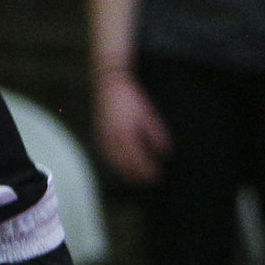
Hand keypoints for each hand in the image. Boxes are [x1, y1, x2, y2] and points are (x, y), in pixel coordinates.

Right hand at [93, 70, 170, 184]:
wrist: (109, 82)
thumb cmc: (131, 96)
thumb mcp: (148, 113)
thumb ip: (156, 133)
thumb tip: (166, 152)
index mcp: (125, 132)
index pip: (137, 159)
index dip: (147, 170)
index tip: (157, 177)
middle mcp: (112, 137)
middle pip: (125, 163)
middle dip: (137, 175)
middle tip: (148, 182)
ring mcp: (103, 136)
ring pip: (114, 161)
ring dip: (125, 172)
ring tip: (135, 179)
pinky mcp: (99, 133)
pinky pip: (106, 154)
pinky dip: (114, 163)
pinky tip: (120, 166)